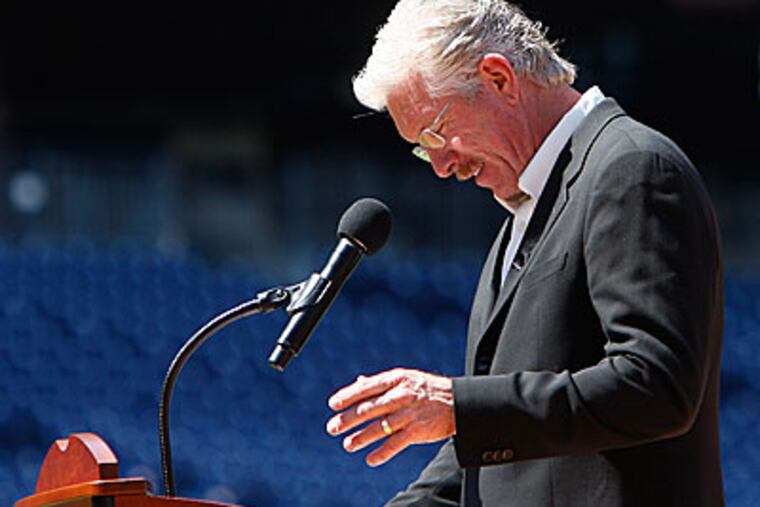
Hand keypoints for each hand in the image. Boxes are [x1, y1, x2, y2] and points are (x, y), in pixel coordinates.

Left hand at [326, 368, 455, 466]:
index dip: (348, 396)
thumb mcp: (406, 378)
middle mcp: (401, 395)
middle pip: (368, 409)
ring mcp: (409, 413)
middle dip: (348, 419)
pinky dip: (381, 453)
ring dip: (360, 438)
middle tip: (332, 428)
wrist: (457, 402)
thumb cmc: (427, 389)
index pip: (366, 387)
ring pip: (379, 428)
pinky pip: (394, 444)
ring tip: (348, 445)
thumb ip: (382, 383)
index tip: (333, 404)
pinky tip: (370, 459)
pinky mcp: (417, 431)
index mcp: (396, 379)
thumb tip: (359, 381)